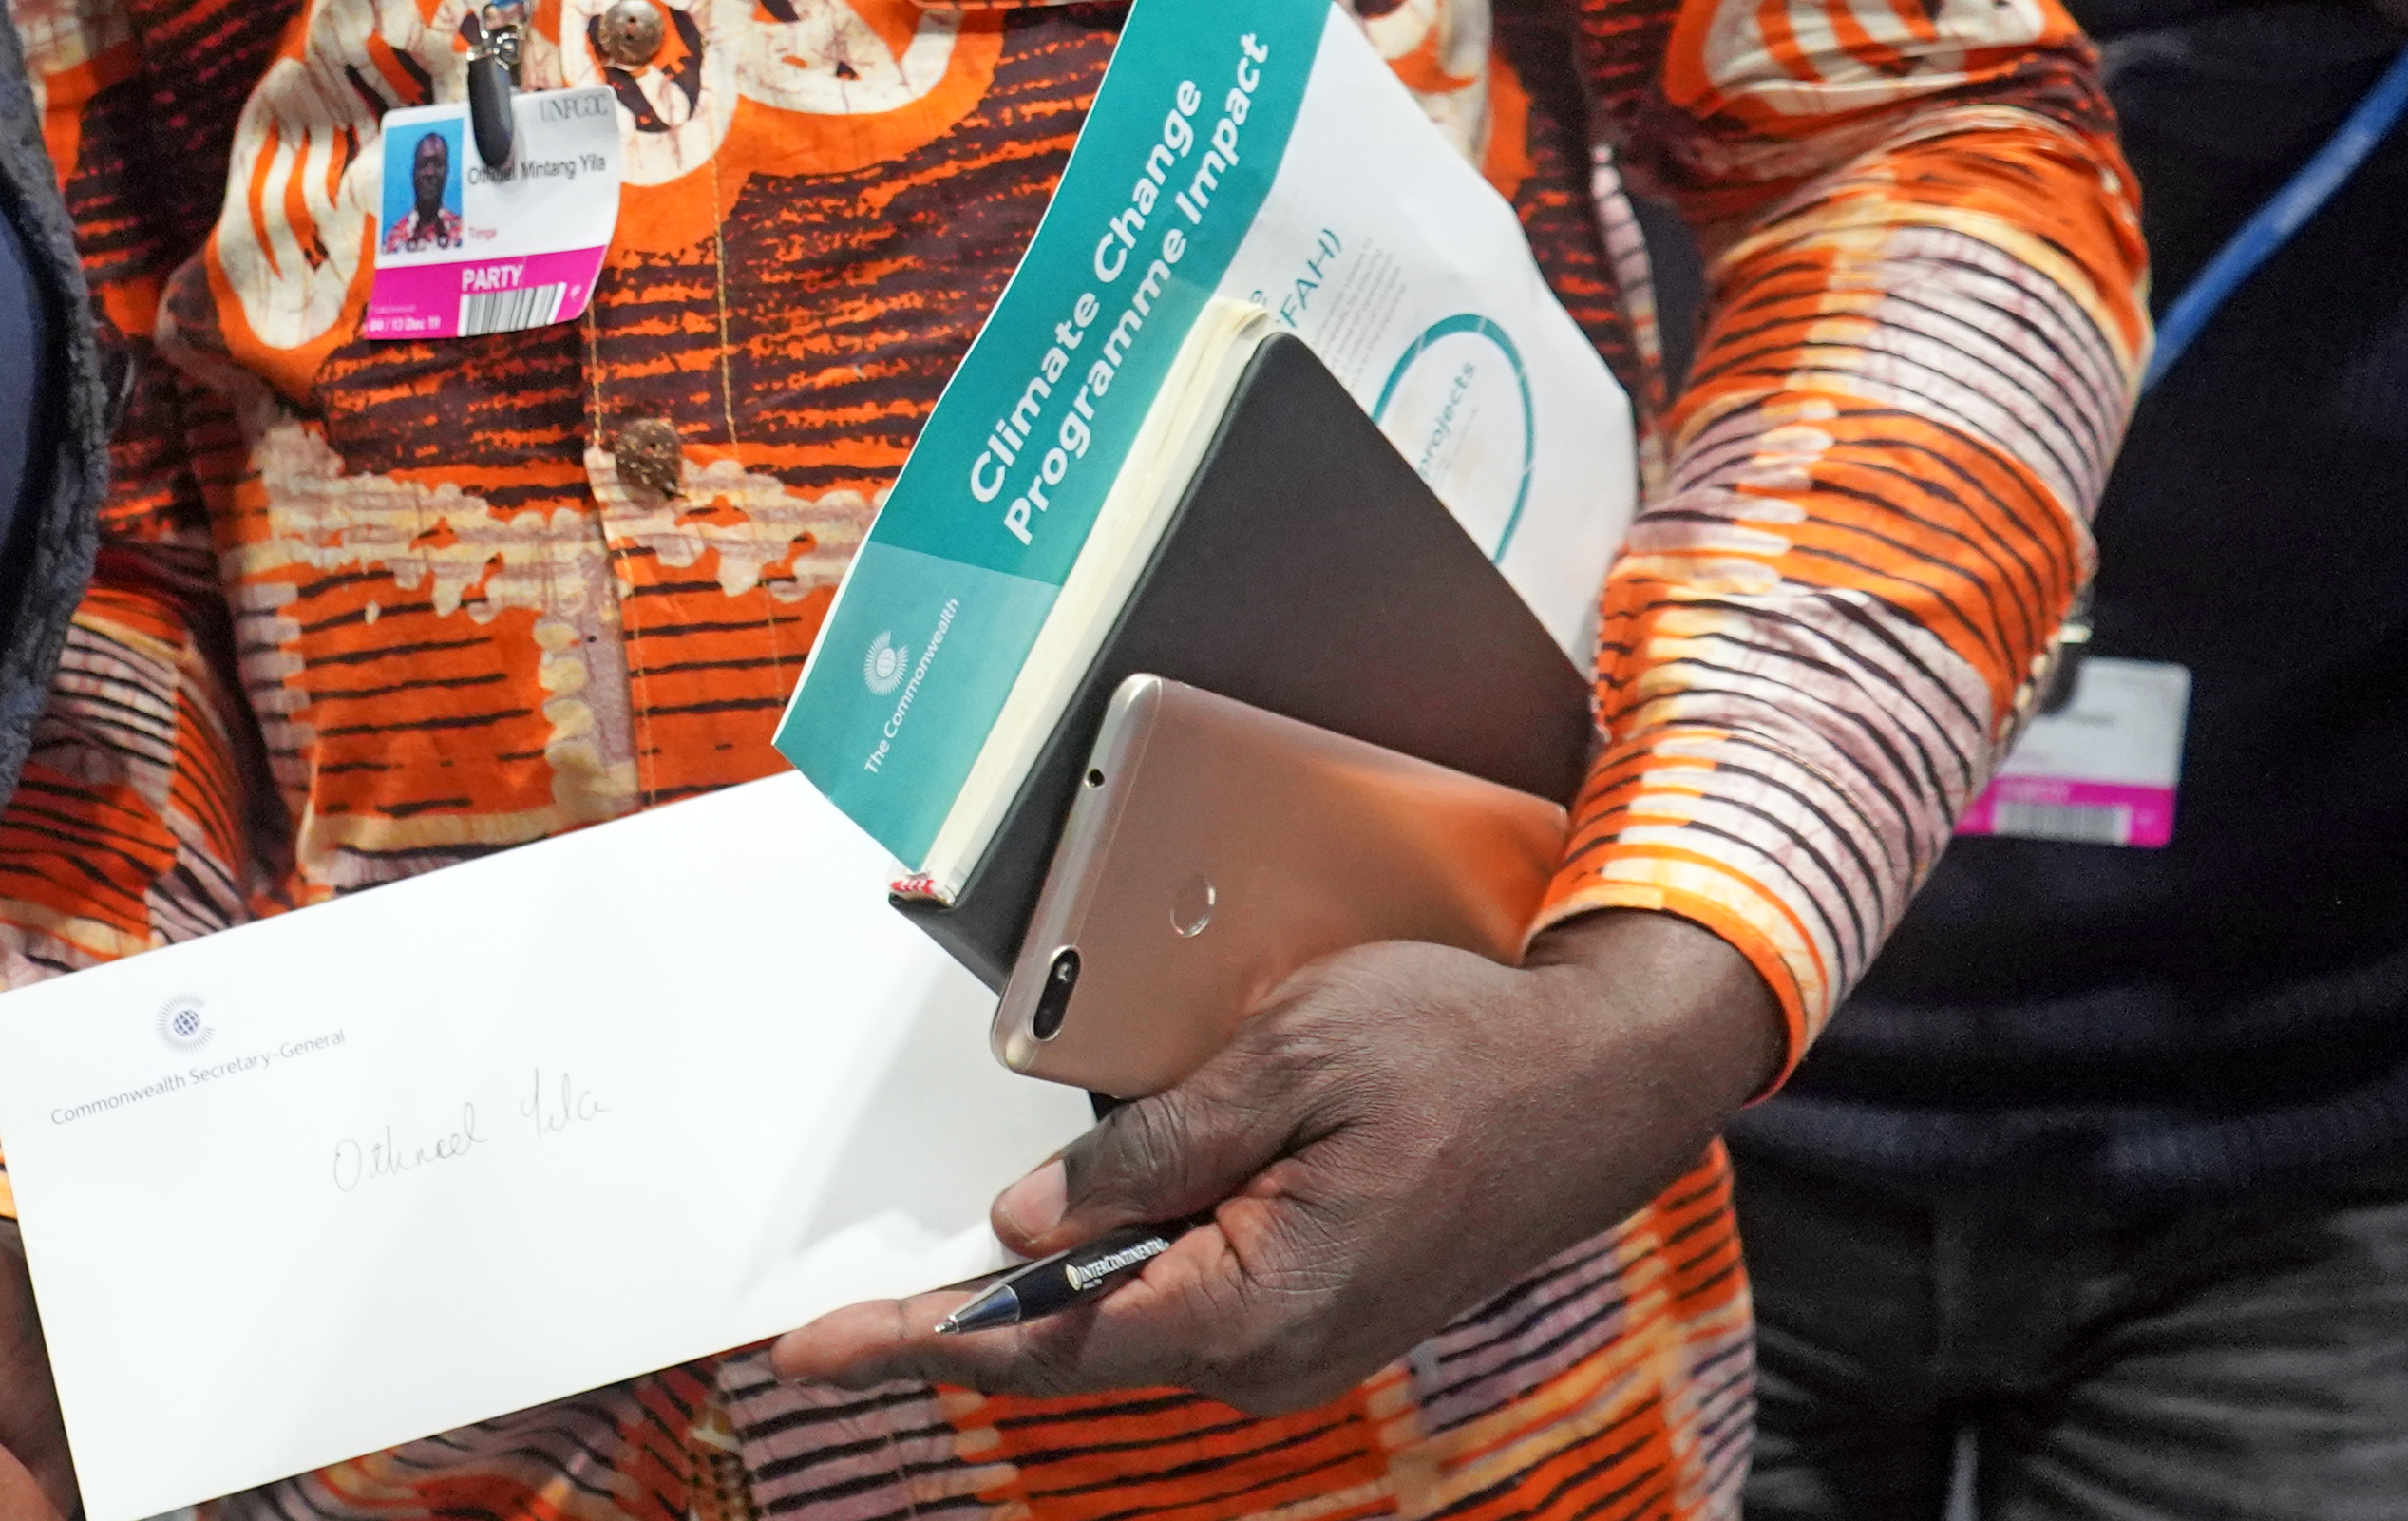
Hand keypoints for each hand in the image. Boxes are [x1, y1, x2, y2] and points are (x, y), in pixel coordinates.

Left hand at [771, 912, 1784, 1417]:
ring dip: (1032, 1303)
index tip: (812, 1352)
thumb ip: (1144, 1152)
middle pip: (1071, 1347)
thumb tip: (1022, 1227)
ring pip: (1125, 1323)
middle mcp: (1269, 1354)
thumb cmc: (1452, 1052)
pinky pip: (1179, 1299)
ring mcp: (1294, 1341)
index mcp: (1253, 1306)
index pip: (1045, 1341)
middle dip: (954, 1332)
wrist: (1595, 1082)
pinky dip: (1106, 1276)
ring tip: (925, 1294)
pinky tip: (1058, 1252)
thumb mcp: (1282, 1066)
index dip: (917, 1345)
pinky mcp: (1311, 1308)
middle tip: (834, 1329)